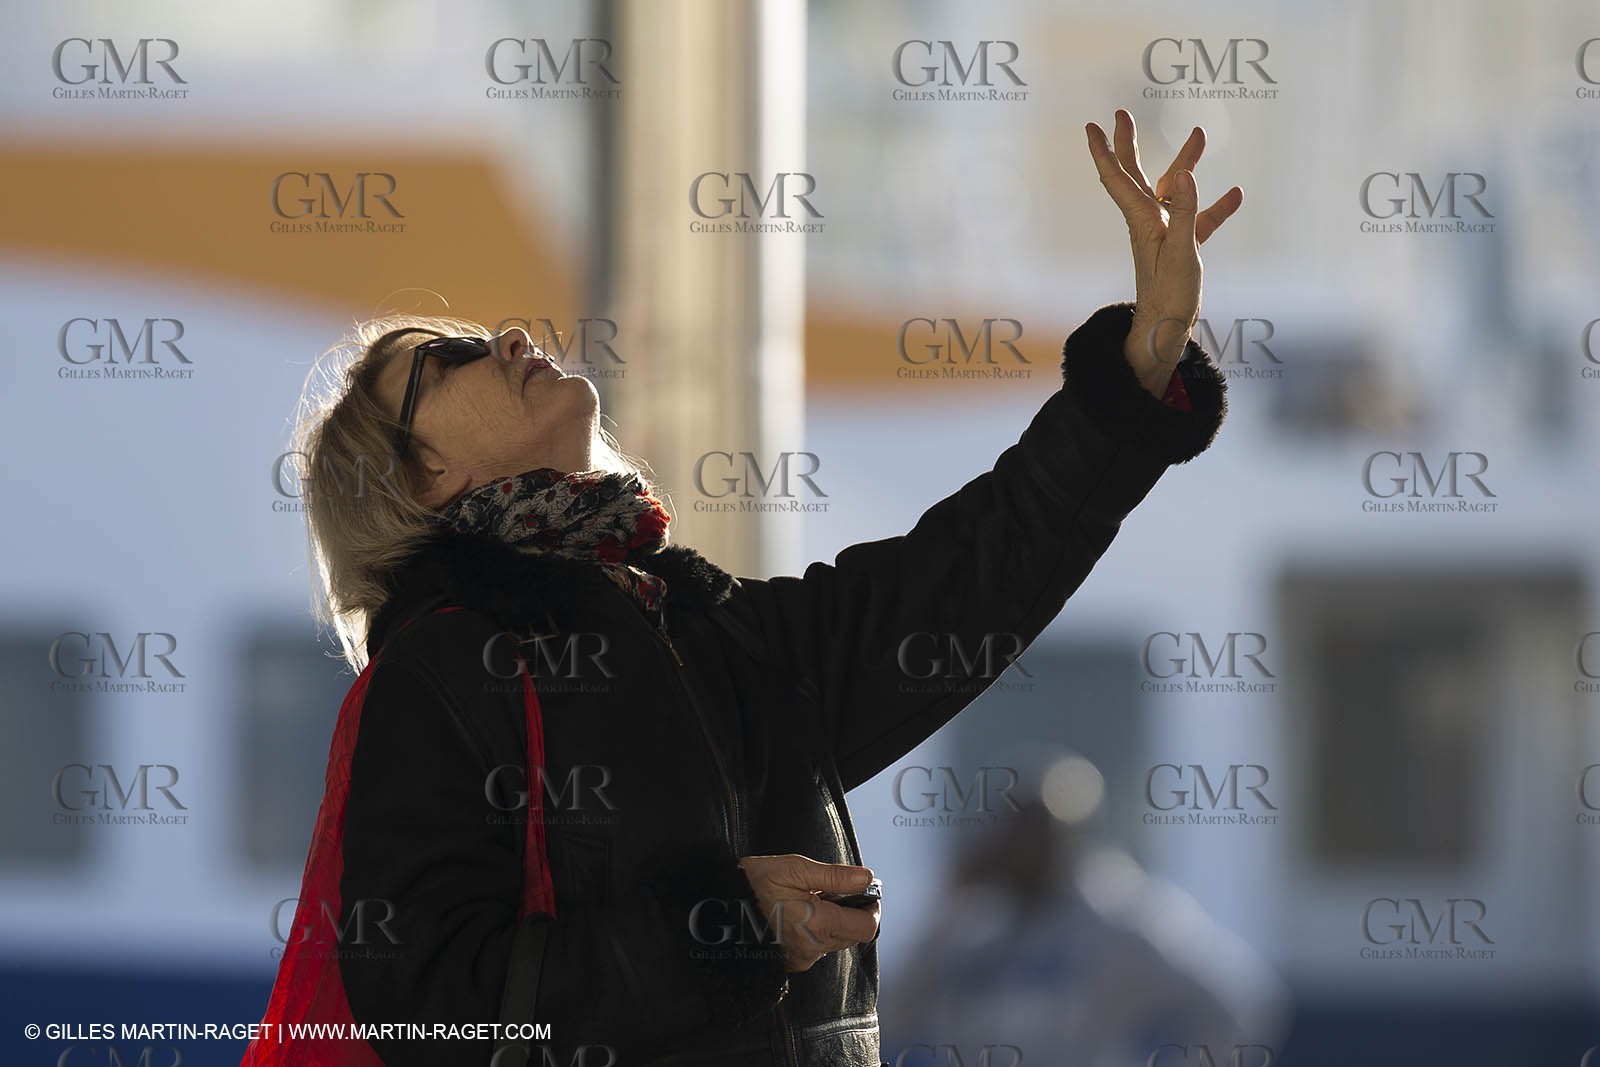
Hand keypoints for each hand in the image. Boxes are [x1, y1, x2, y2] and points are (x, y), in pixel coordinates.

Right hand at [737, 854, 879, 972]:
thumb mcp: (795, 868)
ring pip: (836, 941)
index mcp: (817, 924)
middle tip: (833, 889)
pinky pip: (817, 948)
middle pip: (853, 935)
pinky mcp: (791, 962)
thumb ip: (835, 876)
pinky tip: (799, 914)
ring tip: (810, 899)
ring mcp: (801, 958)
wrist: (718, 907)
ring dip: (834, 921)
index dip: (871, 908)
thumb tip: (866, 878)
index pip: (867, 927)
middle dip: (851, 912)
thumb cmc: (753, 884)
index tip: (865, 891)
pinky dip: (817, 931)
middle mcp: (812, 948)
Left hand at [1085, 109, 1243, 394]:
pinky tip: (1236, 193)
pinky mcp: (1182, 248)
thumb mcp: (1181, 251)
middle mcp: (1149, 221)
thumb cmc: (1169, 295)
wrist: (1166, 330)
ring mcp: (1166, 233)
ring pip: (1173, 190)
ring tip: (1199, 134)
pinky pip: (1199, 220)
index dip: (1104, 150)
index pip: (1118, 177)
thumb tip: (1181, 173)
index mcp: (1143, 219)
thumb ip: (1184, 211)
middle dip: (1128, 143)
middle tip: (1122, 114)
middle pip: (1135, 174)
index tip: (1092, 125)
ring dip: (1184, 163)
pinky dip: (1216, 206)